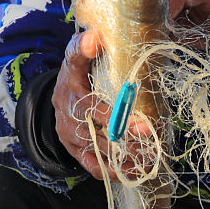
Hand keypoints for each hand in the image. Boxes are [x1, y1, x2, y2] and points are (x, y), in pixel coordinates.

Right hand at [51, 30, 155, 181]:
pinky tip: (134, 172)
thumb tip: (96, 36)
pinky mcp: (76, 153)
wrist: (56, 98)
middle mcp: (68, 120)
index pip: (93, 109)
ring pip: (100, 155)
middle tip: (153, 145)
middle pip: (100, 137)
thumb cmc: (74, 75)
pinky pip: (93, 167)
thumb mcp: (74, 58)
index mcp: (71, 94)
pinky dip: (114, 172)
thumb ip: (83, 47)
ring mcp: (72, 139)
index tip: (144, 126)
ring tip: (150, 159)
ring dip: (126, 159)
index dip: (118, 119)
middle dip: (128, 142)